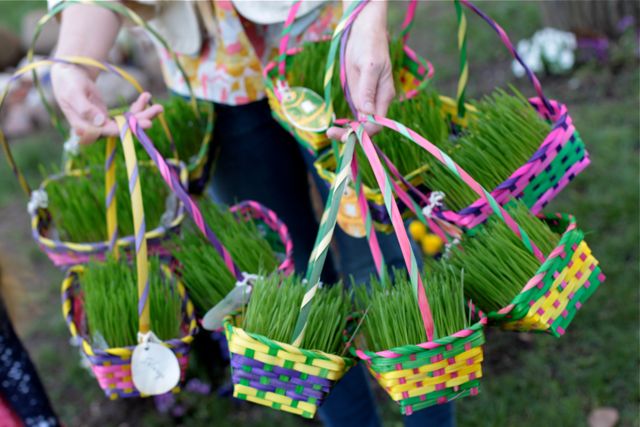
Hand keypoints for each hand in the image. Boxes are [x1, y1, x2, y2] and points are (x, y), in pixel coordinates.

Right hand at [51, 63, 162, 143]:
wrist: (68, 76)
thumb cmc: (68, 83)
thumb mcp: (73, 93)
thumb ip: (84, 108)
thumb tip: (101, 121)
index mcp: (84, 127)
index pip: (108, 131)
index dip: (128, 129)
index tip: (146, 124)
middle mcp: (96, 130)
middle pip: (122, 129)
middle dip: (141, 121)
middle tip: (158, 110)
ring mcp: (104, 125)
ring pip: (127, 123)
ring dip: (144, 114)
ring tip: (159, 107)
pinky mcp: (110, 119)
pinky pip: (127, 116)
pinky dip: (138, 107)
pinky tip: (146, 97)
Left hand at [327, 1, 394, 140]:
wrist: (364, 33)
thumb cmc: (369, 46)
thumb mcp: (369, 66)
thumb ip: (367, 90)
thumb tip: (367, 112)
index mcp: (384, 96)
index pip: (377, 123)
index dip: (363, 132)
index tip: (346, 133)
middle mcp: (377, 102)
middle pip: (368, 127)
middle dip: (352, 134)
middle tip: (331, 133)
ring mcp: (368, 100)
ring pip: (360, 124)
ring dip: (347, 131)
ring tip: (329, 131)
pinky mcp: (359, 96)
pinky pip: (355, 115)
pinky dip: (346, 123)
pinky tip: (334, 125)